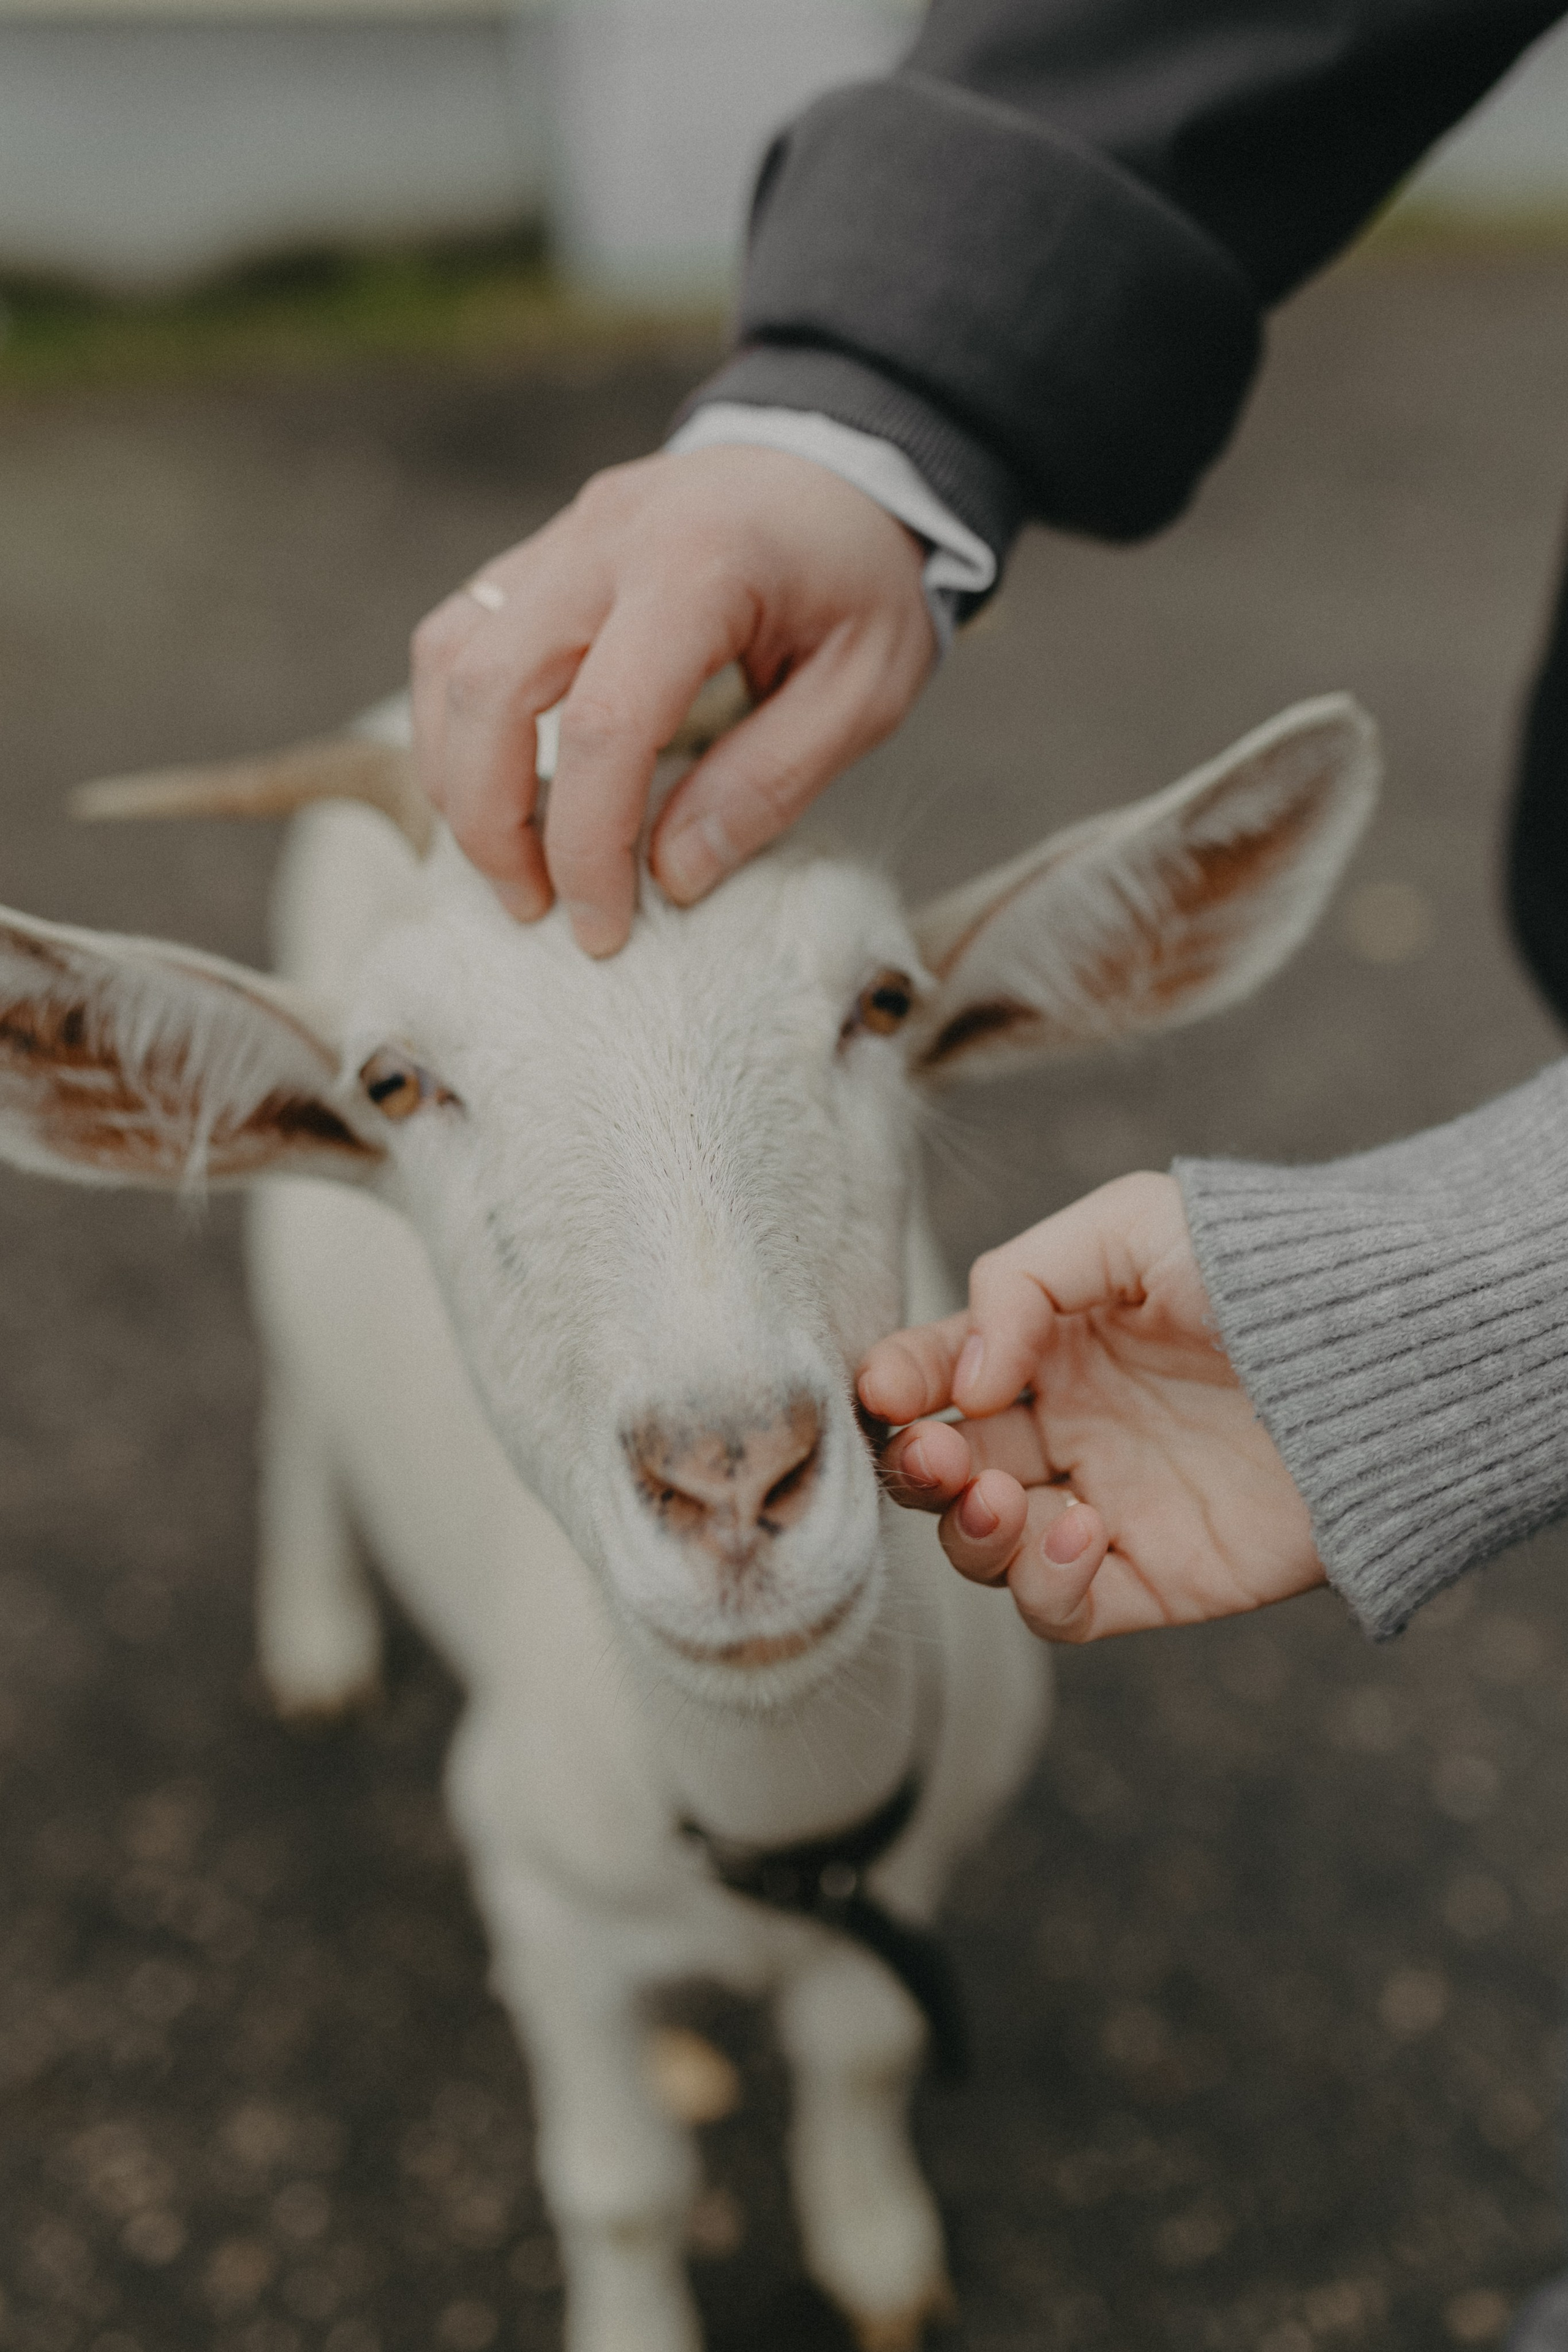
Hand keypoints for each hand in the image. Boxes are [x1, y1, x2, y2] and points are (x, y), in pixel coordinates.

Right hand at [410, 445, 935, 953]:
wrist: (851, 457)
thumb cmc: (865, 581)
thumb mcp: (868, 689)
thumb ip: (773, 780)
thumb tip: (672, 874)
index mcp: (700, 567)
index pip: (606, 725)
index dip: (588, 845)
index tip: (604, 928)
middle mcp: (608, 539)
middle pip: (488, 687)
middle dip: (491, 821)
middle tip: (535, 907)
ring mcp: (563, 536)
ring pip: (450, 656)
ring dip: (457, 774)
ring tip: (508, 858)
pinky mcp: (542, 549)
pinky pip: (460, 634)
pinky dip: (460, 724)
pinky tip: (500, 785)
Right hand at [857, 1173, 1324, 1642]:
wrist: (1388, 1354)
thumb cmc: (1266, 1269)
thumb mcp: (1133, 1226)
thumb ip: (1020, 1279)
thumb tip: (965, 1378)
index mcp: (1057, 1347)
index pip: (944, 1371)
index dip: (900, 1381)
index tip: (883, 1386)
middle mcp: (1074, 1429)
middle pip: (945, 1467)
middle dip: (913, 1462)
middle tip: (928, 1448)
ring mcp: (1111, 1507)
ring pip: (986, 1546)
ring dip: (964, 1527)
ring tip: (989, 1490)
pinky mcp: (1157, 1578)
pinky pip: (1064, 1608)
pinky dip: (1044, 1579)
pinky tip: (1075, 1524)